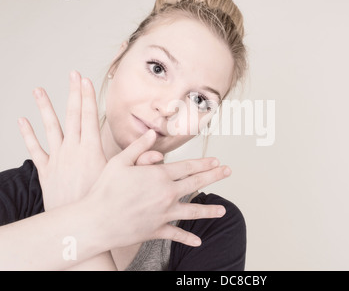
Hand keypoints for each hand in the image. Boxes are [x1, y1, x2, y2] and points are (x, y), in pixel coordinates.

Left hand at [17, 71, 162, 209]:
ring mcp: (57, 159)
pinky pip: (35, 149)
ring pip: (50, 128)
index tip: (86, 80)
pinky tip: (22, 121)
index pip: (89, 116)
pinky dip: (28, 135)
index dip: (87, 96)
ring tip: (39, 90)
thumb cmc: (102, 201)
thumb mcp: (122, 179)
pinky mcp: (46, 170)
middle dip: (72, 93)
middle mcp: (72, 150)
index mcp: (91, 149)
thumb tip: (157, 151)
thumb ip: (140, 163)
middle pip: (71, 115)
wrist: (80, 224)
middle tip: (71, 75)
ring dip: (44, 108)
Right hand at [87, 130, 230, 247]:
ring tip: (223, 211)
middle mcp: (166, 194)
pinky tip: (198, 242)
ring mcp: (164, 213)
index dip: (204, 163)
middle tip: (228, 172)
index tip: (216, 161)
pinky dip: (187, 238)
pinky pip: (176, 234)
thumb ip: (139, 147)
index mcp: (159, 176)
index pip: (188, 166)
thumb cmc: (104, 189)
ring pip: (193, 211)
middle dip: (214, 177)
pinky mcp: (157, 230)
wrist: (95, 221)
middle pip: (196, 183)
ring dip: (209, 211)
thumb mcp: (120, 161)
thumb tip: (152, 132)